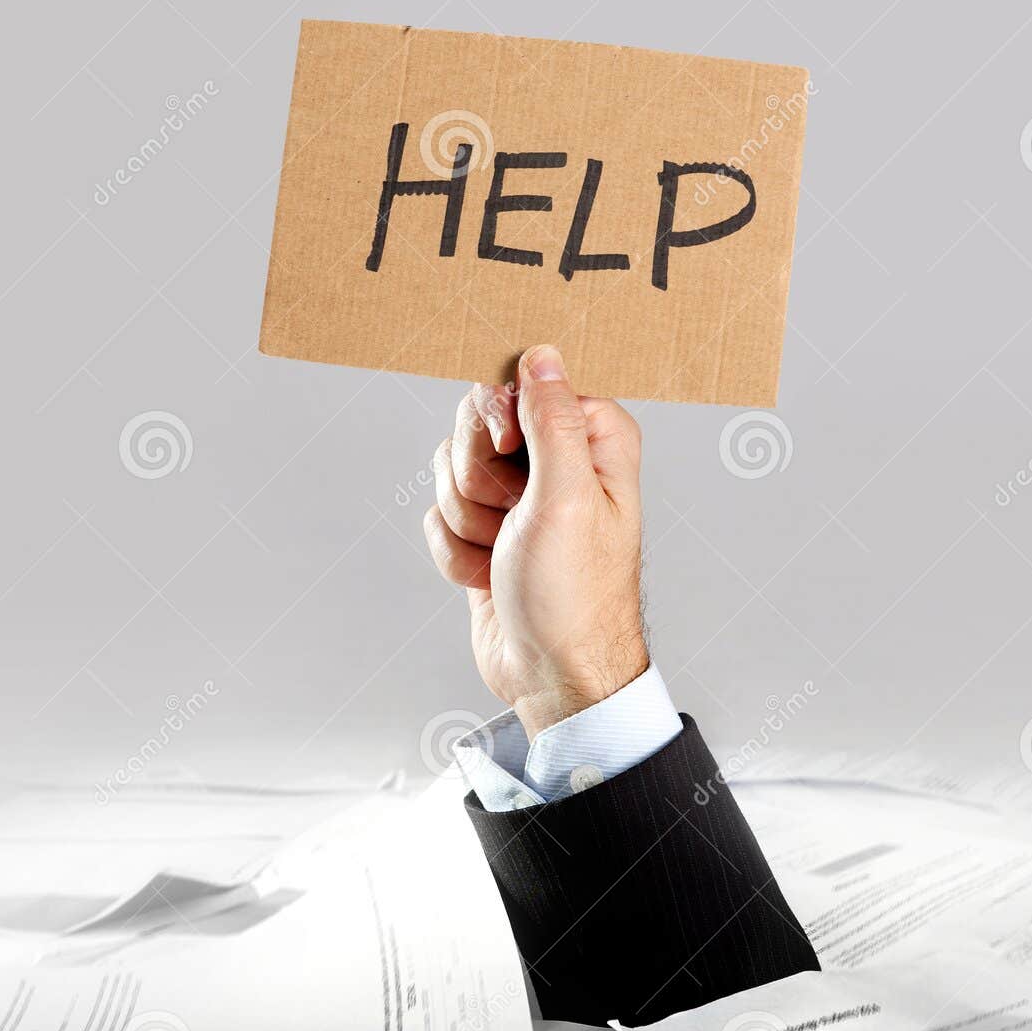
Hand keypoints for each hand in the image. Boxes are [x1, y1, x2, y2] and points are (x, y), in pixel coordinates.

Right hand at [423, 344, 647, 739]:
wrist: (551, 674)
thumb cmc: (573, 597)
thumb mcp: (566, 497)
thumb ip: (552, 419)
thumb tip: (541, 356)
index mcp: (592, 439)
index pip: (518, 387)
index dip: (502, 426)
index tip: (515, 461)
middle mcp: (558, 461)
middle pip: (478, 425)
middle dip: (479, 482)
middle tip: (512, 517)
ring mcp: (519, 497)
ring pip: (450, 471)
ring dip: (469, 523)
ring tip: (507, 555)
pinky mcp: (488, 530)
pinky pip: (439, 516)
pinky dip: (458, 553)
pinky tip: (492, 576)